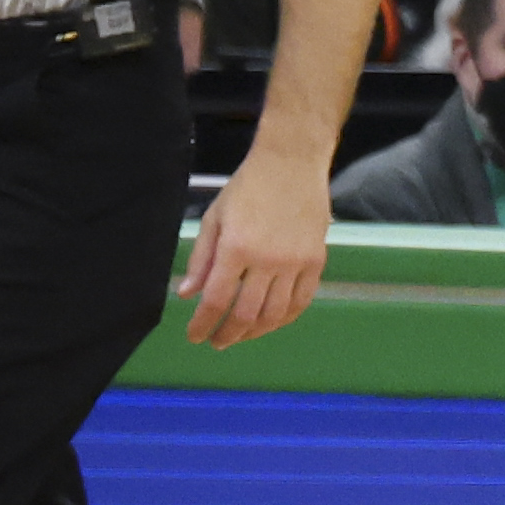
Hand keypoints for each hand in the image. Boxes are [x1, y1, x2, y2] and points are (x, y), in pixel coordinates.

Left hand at [182, 139, 332, 345]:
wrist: (292, 162)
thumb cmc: (248, 186)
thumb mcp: (215, 217)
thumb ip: (201, 259)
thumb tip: (188, 295)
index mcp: (236, 248)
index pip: (216, 300)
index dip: (203, 324)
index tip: (194, 336)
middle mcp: (267, 260)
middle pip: (245, 314)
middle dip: (227, 334)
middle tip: (216, 341)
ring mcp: (295, 262)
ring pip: (275, 314)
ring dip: (255, 331)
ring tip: (241, 335)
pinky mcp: (316, 260)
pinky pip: (302, 301)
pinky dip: (285, 318)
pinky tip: (272, 322)